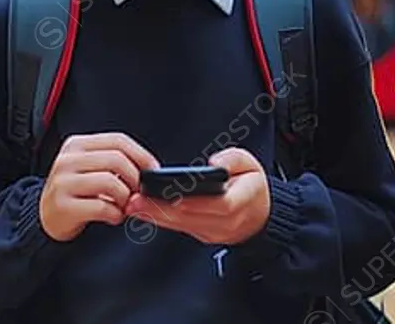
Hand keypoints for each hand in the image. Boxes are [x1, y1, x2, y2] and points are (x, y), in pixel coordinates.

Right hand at [39, 132, 159, 241]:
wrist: (46, 216)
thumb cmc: (76, 191)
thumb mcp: (91, 168)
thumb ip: (115, 163)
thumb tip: (149, 169)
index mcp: (77, 145)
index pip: (118, 140)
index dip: (142, 154)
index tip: (154, 169)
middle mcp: (68, 160)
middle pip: (117, 159)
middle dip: (135, 178)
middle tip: (137, 192)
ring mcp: (63, 182)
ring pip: (111, 182)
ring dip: (125, 198)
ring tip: (122, 205)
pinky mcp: (63, 206)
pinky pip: (101, 207)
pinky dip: (115, 214)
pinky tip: (112, 216)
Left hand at [124, 147, 269, 245]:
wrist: (259, 214)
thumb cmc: (251, 185)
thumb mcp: (251, 164)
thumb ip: (235, 159)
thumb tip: (215, 164)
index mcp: (244, 202)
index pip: (221, 205)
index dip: (197, 202)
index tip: (174, 197)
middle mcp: (228, 223)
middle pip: (193, 218)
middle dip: (163, 209)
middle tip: (138, 200)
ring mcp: (214, 232)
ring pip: (183, 225)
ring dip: (156, 216)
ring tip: (134, 204)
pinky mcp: (202, 235)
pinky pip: (180, 227)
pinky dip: (161, 219)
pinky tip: (143, 210)